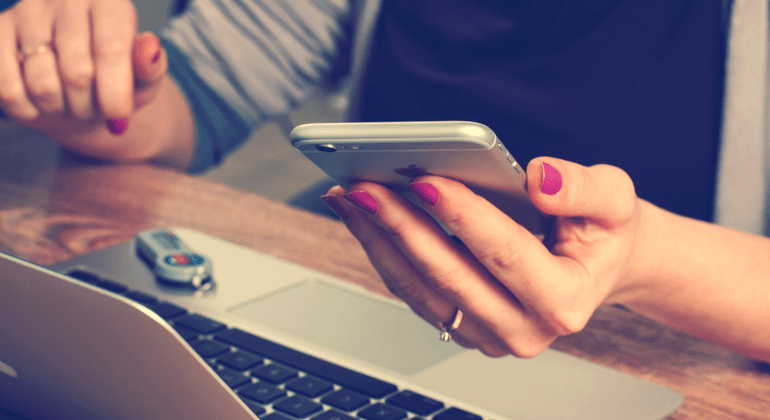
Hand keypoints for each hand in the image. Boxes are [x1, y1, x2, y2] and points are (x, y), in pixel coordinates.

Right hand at [0, 0, 167, 152]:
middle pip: (77, 73)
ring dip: (60, 109)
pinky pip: (8, 88)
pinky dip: (28, 110)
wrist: (76, 84)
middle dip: (89, 107)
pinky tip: (41, 104)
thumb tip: (149, 47)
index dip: (115, 93)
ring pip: (42, 85)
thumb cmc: (116, 80)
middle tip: (94, 109)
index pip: (110, 50)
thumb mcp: (143, 79)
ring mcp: (28, 12)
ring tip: (70, 103)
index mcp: (109, 2)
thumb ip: (151, 67)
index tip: (119, 118)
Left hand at [322, 158, 641, 357]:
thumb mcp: (616, 201)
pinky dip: (384, 251)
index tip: (424, 180)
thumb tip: (539, 178)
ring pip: (420, 288)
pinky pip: (413, 291)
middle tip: (365, 187)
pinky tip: (363, 217)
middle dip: (402, 227)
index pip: (505, 255)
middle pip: (449, 276)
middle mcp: (523, 330)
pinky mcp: (462, 326)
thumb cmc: (602, 233)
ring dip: (380, 240)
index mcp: (565, 301)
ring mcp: (488, 335)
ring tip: (351, 197)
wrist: (594, 265)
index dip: (463, 216)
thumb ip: (585, 189)